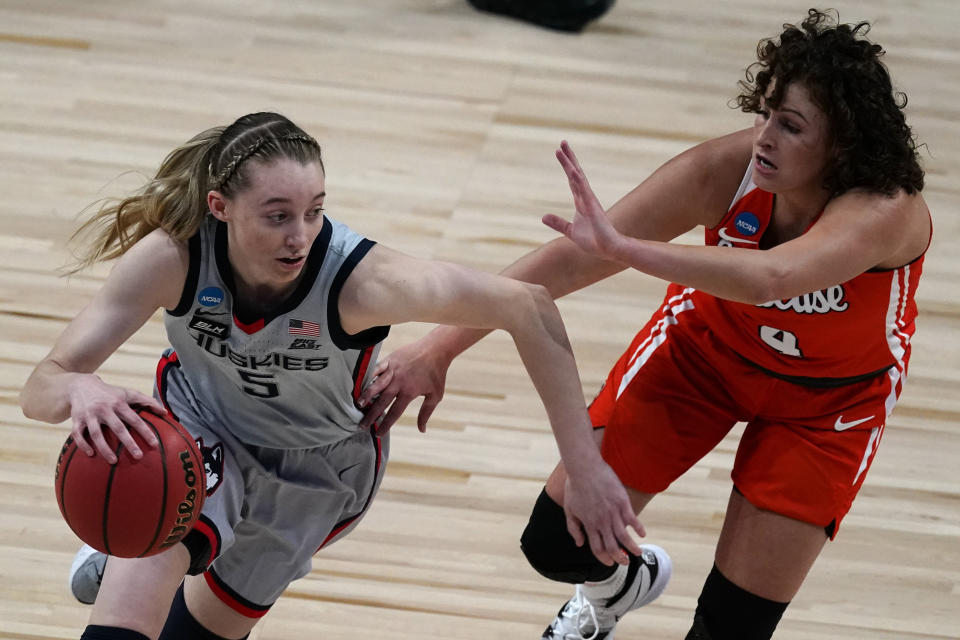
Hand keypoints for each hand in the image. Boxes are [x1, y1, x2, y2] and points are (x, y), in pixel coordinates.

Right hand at [67, 374, 164, 463]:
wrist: (81, 385)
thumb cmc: (110, 393)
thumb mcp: (128, 393)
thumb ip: (147, 401)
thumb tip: (166, 413)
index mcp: (119, 403)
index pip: (135, 419)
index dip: (145, 431)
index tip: (155, 444)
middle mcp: (104, 409)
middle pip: (118, 428)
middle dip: (128, 443)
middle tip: (139, 456)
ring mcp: (89, 415)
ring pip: (96, 434)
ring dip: (104, 448)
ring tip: (114, 461)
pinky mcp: (76, 420)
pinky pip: (78, 434)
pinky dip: (83, 445)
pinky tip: (91, 454)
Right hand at [357, 338, 450, 434]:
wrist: (436, 349)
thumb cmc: (437, 373)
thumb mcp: (435, 395)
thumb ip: (425, 413)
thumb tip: (422, 430)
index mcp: (409, 393)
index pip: (394, 412)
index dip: (385, 424)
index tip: (378, 433)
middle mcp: (399, 383)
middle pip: (382, 402)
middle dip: (371, 415)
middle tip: (362, 425)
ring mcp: (393, 370)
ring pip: (376, 385)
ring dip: (366, 395)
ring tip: (358, 405)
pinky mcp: (390, 360)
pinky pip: (376, 368)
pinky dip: (369, 376)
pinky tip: (361, 383)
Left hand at [543, 140, 621, 259]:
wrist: (607, 249)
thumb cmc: (593, 240)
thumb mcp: (570, 231)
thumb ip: (558, 223)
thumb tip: (543, 217)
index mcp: (581, 201)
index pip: (572, 179)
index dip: (566, 165)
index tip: (560, 152)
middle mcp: (586, 197)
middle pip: (575, 173)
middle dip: (569, 158)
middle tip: (562, 142)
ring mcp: (590, 201)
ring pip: (578, 178)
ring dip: (570, 164)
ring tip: (563, 150)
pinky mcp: (593, 208)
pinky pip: (584, 192)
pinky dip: (578, 181)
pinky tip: (572, 170)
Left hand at [562, 462, 645, 565]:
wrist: (585, 468)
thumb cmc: (575, 487)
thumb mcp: (569, 510)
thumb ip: (573, 528)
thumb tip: (579, 543)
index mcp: (589, 525)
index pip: (598, 548)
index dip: (604, 558)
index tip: (610, 563)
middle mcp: (602, 522)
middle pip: (612, 547)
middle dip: (620, 558)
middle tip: (625, 563)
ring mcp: (613, 513)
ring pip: (624, 537)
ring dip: (632, 548)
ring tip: (638, 553)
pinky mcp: (622, 502)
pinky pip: (633, 519)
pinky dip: (638, 528)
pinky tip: (642, 534)